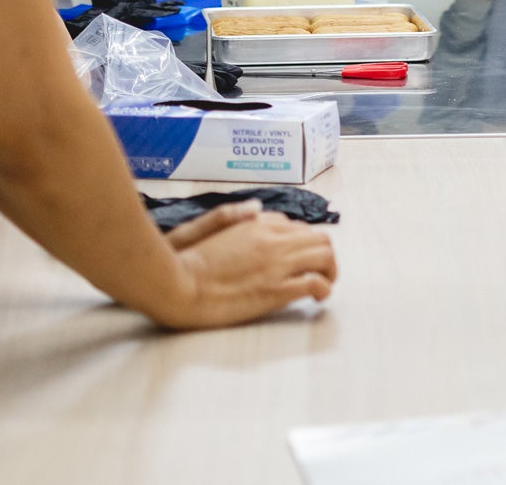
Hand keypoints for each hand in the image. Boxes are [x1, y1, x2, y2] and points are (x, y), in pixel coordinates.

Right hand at [155, 208, 336, 329]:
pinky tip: (317, 298)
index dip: (300, 242)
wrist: (175, 288)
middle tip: (318, 271)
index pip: (294, 227)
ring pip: (325, 257)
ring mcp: (276, 265)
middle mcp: (272, 241)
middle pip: (318, 238)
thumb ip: (230, 216)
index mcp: (255, 226)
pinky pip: (315, 283)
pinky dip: (323, 289)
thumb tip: (257, 208)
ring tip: (323, 283)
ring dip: (330, 270)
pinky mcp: (276, 290)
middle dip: (324, 254)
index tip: (297, 256)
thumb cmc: (180, 261)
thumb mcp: (201, 228)